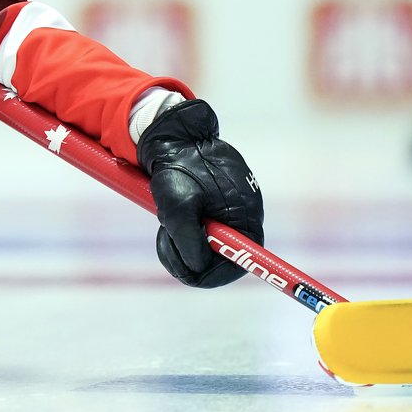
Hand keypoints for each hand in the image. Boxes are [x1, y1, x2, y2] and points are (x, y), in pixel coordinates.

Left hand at [137, 99, 262, 287]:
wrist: (172, 136)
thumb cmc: (177, 167)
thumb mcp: (178, 206)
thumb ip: (190, 241)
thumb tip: (197, 269)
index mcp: (247, 219)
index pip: (241, 263)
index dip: (213, 275)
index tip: (185, 272)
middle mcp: (243, 220)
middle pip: (219, 261)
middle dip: (188, 256)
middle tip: (165, 237)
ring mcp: (229, 214)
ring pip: (203, 250)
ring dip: (179, 243)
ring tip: (164, 220)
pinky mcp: (213, 209)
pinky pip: (197, 234)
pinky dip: (179, 231)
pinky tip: (168, 213)